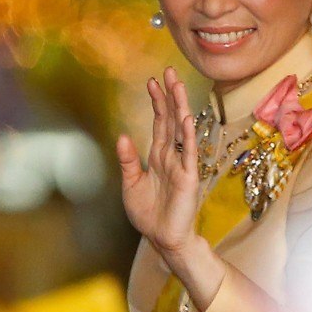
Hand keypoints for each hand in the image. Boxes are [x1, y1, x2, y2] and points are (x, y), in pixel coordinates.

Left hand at [116, 66, 200, 257]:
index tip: (152, 81)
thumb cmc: (149, 215)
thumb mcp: (131, 185)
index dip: (156, 102)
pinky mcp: (189, 178)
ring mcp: (182, 165)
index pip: (159, 123)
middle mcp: (172, 156)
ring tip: (178, 85)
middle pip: (171, 120)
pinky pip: (189, 153)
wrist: (162, 239)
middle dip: (169, 95)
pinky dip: (188, 135)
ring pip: (181, 130)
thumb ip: (128, 161)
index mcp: (158, 157)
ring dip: (180, 107)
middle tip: (168, 71)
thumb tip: (122, 136)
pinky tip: (186, 118)